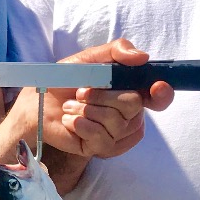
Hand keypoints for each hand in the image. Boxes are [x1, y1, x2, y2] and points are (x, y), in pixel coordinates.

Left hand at [23, 39, 173, 159]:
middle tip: (81, 92)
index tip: (155, 87)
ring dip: (88, 110)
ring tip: (71, 106)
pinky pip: (103, 139)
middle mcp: (128, 113)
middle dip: (104, 96)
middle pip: (135, 105)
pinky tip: (71, 121)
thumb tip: (142, 57)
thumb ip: (116, 51)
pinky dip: (82, 125)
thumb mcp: (90, 59)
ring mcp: (116, 133)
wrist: (37, 102)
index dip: (162, 94)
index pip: (160, 97)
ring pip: (118, 123)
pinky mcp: (100, 148)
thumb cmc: (64, 81)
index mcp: (130, 90)